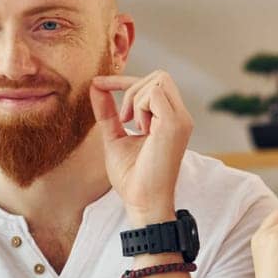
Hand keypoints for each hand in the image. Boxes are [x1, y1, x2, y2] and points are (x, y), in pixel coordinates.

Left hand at [90, 71, 191, 223]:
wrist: (142, 201)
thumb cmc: (132, 177)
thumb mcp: (114, 136)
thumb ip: (107, 111)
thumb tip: (96, 85)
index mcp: (170, 119)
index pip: (155, 83)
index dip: (126, 81)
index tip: (100, 86)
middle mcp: (180, 117)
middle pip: (160, 76)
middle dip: (133, 87)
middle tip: (123, 118)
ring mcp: (180, 120)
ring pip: (158, 80)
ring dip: (135, 98)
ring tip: (132, 125)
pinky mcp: (175, 124)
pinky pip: (154, 93)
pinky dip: (139, 105)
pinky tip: (139, 128)